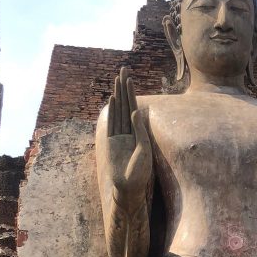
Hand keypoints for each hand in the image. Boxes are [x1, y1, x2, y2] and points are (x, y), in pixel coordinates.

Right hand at [104, 66, 151, 205]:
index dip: (132, 94)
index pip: (134, 108)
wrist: (128, 187)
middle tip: (123, 69)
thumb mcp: (144, 150)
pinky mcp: (111, 142)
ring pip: (119, 111)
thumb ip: (139, 131)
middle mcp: (129, 131)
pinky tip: (113, 98)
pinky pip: (112, 122)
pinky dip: (112, 110)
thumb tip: (134, 113)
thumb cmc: (140, 172)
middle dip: (124, 88)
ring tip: (118, 79)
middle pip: (125, 105)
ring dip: (118, 94)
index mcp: (139, 133)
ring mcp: (119, 136)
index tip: (130, 79)